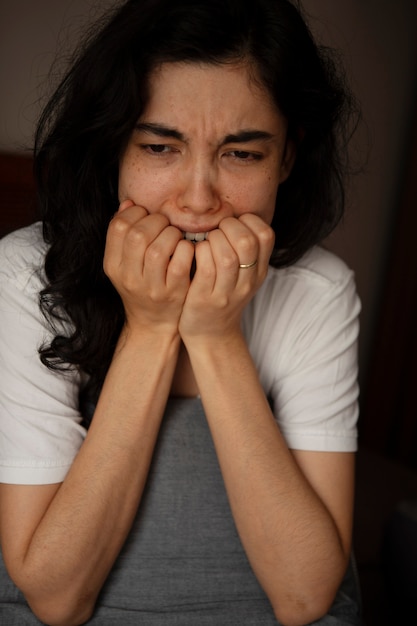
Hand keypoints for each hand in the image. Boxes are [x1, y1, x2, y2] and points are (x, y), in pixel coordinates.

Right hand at [104, 201, 194, 333]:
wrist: (153, 324)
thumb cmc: (143, 286)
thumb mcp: (125, 263)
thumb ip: (124, 235)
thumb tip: (129, 204)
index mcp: (113, 266)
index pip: (119, 226)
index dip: (135, 213)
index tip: (146, 217)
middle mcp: (129, 277)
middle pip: (138, 234)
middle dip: (156, 221)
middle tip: (165, 225)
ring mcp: (151, 287)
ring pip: (158, 247)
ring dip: (171, 234)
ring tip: (175, 237)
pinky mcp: (173, 292)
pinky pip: (180, 262)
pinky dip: (185, 249)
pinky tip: (185, 250)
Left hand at [179, 214, 273, 340]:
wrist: (211, 334)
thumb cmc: (222, 295)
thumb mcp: (243, 274)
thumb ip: (245, 249)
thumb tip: (236, 214)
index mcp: (259, 271)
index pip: (266, 235)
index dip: (248, 221)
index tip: (233, 224)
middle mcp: (247, 282)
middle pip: (247, 243)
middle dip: (228, 228)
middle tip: (217, 232)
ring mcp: (226, 292)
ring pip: (226, 256)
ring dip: (212, 240)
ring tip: (205, 242)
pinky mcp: (205, 299)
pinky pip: (204, 268)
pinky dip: (198, 253)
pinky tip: (193, 253)